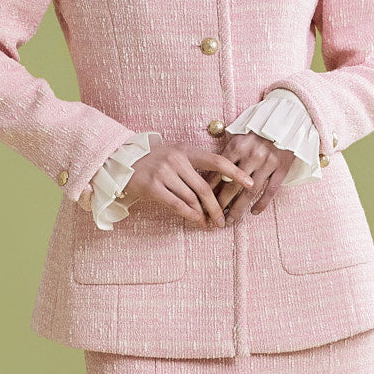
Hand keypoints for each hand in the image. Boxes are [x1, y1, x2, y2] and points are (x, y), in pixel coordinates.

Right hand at [123, 140, 256, 227]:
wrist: (123, 161)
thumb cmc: (154, 161)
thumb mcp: (175, 155)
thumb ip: (194, 166)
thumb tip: (219, 188)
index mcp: (186, 150)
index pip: (216, 161)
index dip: (235, 173)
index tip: (250, 183)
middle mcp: (176, 159)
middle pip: (204, 188)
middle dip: (217, 207)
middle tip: (223, 220)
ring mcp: (163, 172)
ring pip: (191, 198)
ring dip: (203, 214)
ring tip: (209, 223)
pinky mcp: (152, 186)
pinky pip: (176, 204)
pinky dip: (188, 214)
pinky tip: (196, 220)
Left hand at [207, 133, 295, 224]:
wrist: (285, 122)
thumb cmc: (257, 132)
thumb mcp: (238, 137)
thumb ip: (227, 154)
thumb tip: (210, 177)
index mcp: (238, 146)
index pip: (220, 173)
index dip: (211, 189)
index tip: (204, 202)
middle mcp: (252, 155)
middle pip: (233, 186)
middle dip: (222, 204)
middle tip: (214, 217)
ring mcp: (268, 163)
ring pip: (250, 192)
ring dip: (239, 208)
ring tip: (230, 220)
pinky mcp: (282, 168)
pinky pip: (270, 190)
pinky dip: (262, 203)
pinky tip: (254, 212)